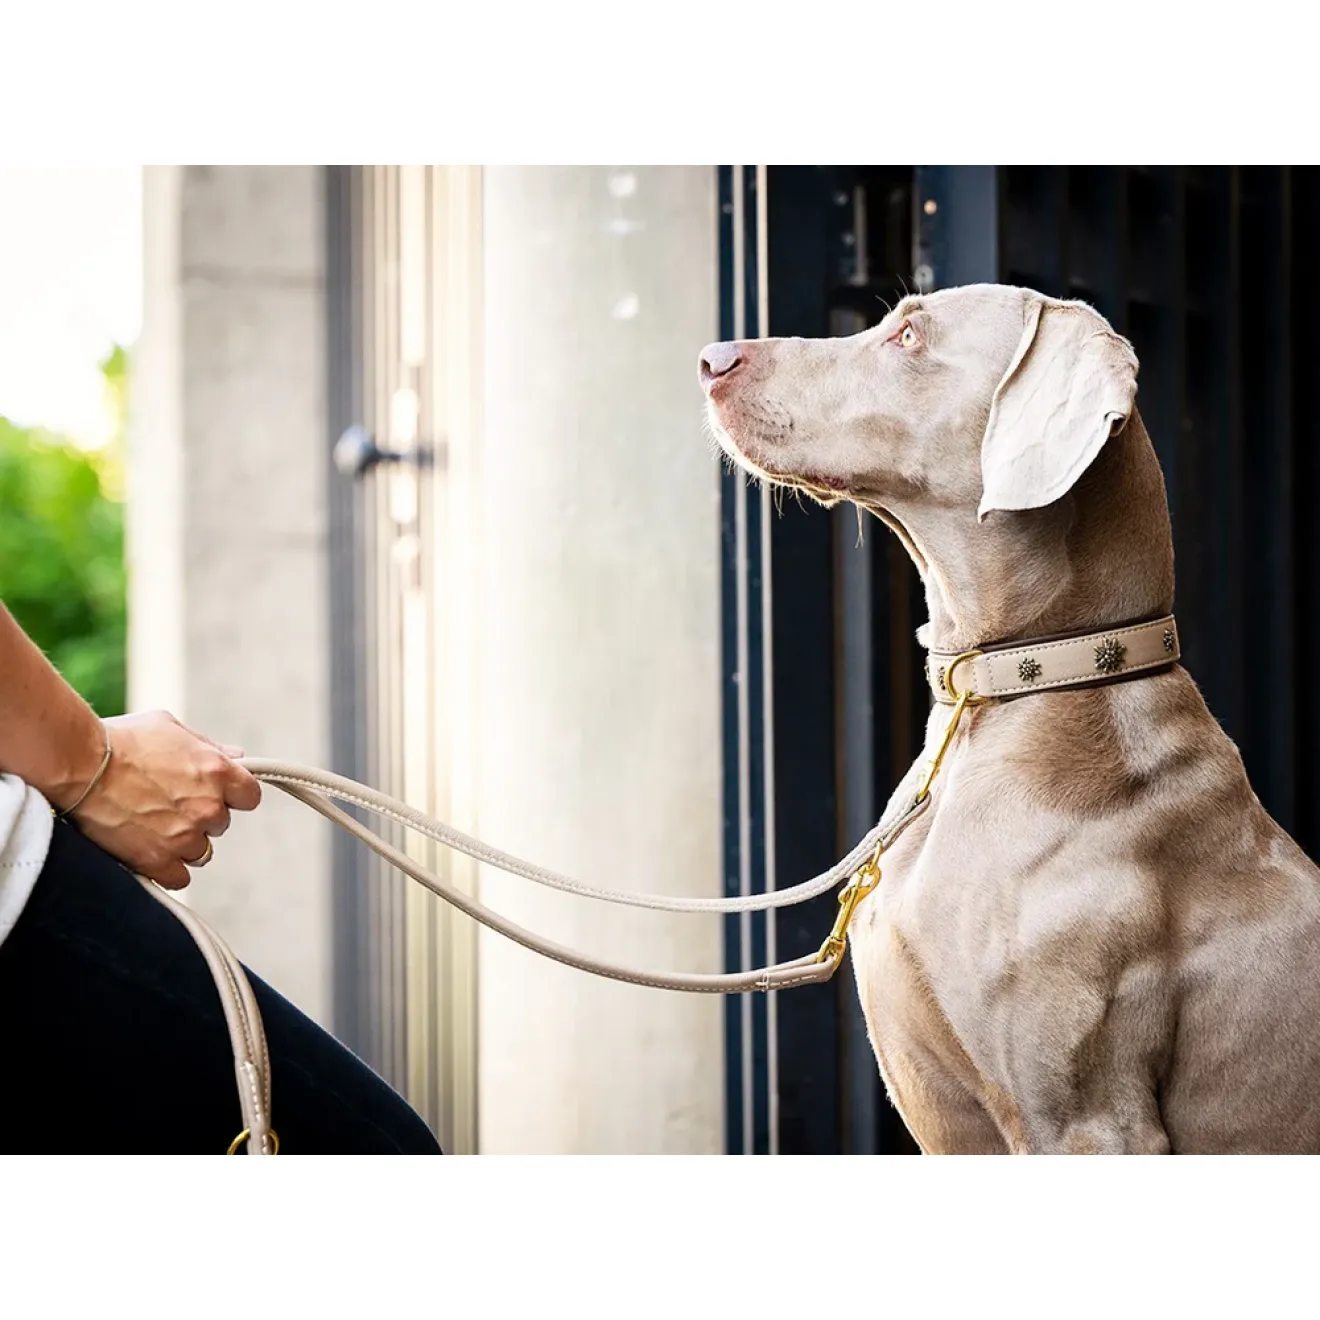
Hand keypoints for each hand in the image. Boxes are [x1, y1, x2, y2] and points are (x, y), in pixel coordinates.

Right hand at [70, 710, 261, 888]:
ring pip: (201, 852)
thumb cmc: (121, 741)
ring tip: (152, 825)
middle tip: (169, 804)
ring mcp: (184, 837)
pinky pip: (179, 878)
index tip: (216, 794)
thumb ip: (210, 747)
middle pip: (221, 824)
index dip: (233, 795)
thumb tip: (238, 757)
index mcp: (218, 772)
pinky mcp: (157, 861)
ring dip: (183, 843)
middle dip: (201, 816)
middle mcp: (208, 807)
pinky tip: (150, 852)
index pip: (250, 796)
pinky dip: (167, 869)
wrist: (78, 765)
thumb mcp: (171, 728)